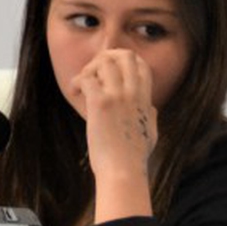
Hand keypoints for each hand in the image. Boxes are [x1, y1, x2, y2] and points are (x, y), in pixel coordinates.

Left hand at [71, 48, 157, 183]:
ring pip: (104, 62)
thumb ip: (150, 115)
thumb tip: (151, 107)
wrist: (123, 170)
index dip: (123, 61)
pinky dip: (77, 81)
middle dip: (106, 57)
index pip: (141, 64)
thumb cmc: (133, 157)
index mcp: (145, 99)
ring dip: (89, 69)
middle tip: (92, 73)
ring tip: (82, 86)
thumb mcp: (151, 132)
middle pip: (124, 55)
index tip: (107, 72)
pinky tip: (75, 93)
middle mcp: (134, 94)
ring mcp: (118, 96)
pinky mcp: (101, 103)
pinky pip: (87, 77)